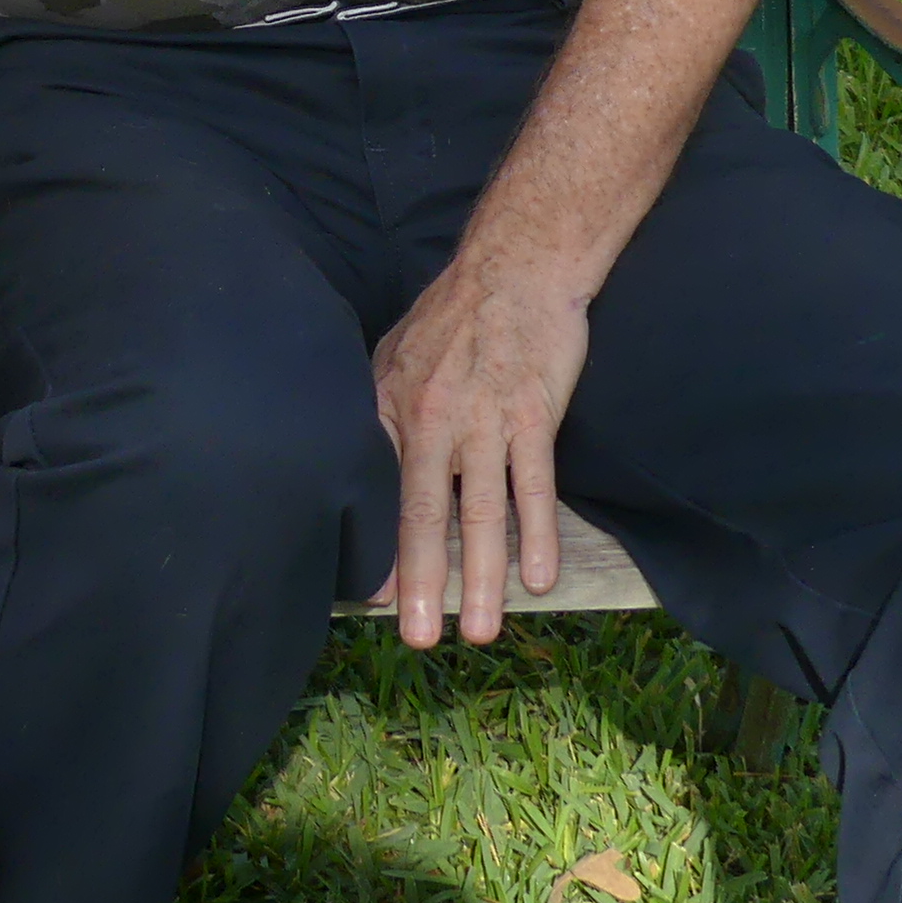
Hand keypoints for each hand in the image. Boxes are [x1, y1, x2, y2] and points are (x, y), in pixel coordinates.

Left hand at [368, 247, 590, 647]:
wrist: (516, 266)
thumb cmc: (454, 315)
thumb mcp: (396, 356)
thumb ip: (381, 412)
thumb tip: (362, 466)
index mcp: (393, 406)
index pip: (379, 489)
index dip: (377, 546)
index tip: (373, 600)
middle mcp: (433, 419)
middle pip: (424, 511)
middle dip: (422, 579)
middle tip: (419, 637)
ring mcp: (485, 418)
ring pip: (482, 510)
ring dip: (484, 575)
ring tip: (484, 631)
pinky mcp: (533, 414)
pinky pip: (535, 485)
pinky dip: (537, 533)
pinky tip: (539, 578)